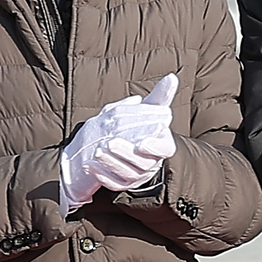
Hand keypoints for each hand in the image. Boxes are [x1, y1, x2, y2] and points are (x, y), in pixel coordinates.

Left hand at [58, 74, 177, 210]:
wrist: (128, 146)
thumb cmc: (141, 127)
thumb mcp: (149, 111)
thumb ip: (160, 97)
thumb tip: (172, 78)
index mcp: (162, 146)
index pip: (165, 150)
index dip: (155, 148)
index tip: (142, 143)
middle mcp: (152, 164)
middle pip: (142, 164)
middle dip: (125, 154)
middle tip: (110, 143)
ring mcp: (137, 176)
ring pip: (126, 175)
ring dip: (111, 164)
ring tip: (97, 151)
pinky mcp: (123, 184)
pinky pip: (113, 183)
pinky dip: (101, 176)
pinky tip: (90, 165)